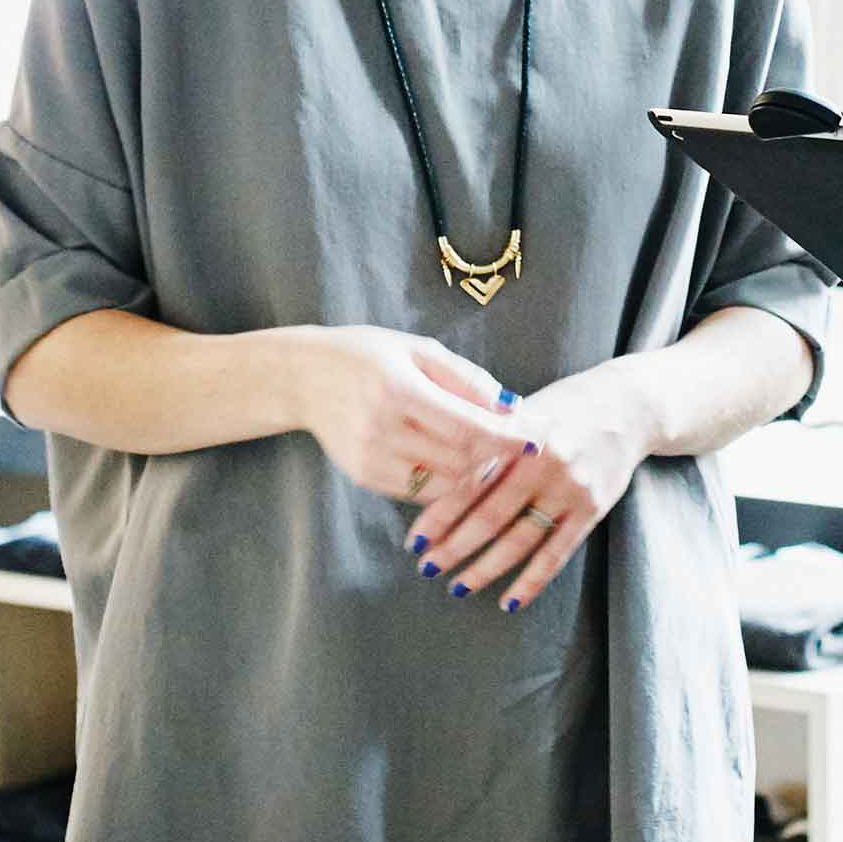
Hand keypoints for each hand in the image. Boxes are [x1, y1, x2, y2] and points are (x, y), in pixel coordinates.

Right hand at [291, 329, 534, 512]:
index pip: (468, 427)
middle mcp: (382, 429)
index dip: (508, 437)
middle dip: (495, 454)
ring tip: (485, 448)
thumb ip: (469, 379)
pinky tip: (452, 458)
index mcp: (399, 390)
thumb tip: (514, 407)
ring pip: (445, 482)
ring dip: (474, 470)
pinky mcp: (364, 477)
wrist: (303, 377)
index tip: (539, 437)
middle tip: (516, 441)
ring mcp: (370, 458)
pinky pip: (421, 491)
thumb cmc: (368, 355)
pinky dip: (446, 480)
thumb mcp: (419, 350)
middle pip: (461, 460)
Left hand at [412, 369, 659, 608]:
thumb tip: (432, 473)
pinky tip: (508, 602)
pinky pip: (556, 554)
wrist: (629, 406)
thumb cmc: (562, 408)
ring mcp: (570, 488)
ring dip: (485, 569)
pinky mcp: (592, 509)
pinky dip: (531, 582)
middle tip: (426, 568)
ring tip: (457, 586)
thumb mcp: (522, 410)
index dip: (439, 515)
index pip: (469, 481)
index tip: (415, 541)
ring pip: (520, 541)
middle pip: (490, 516)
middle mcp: (543, 462)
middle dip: (454, 547)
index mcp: (517, 435)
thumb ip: (485, 438)